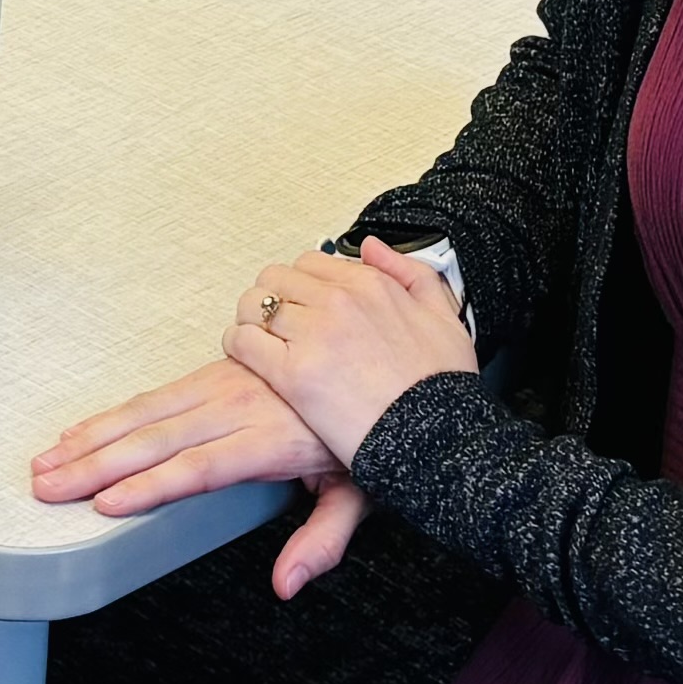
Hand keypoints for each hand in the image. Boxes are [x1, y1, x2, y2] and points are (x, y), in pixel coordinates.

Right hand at [30, 355, 371, 599]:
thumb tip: (287, 585)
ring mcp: (225, 383)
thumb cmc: (370, 431)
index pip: (200, 468)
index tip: (106, 504)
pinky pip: (156, 393)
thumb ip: (322, 540)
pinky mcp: (218, 369)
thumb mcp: (360, 493)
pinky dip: (112, 415)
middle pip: (157, 439)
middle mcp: (240, 406)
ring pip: (146, 412)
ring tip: (47, 460)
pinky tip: (82, 431)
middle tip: (48, 487)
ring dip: (92, 438)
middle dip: (96, 465)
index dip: (151, 487)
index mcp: (271, 439)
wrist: (386, 360)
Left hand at [227, 244, 481, 475]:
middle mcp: (338, 300)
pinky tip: (248, 356)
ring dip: (251, 319)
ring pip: (254, 305)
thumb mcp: (445, 317)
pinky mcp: (293, 373)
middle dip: (272, 298)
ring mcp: (314, 335)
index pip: (309, 263)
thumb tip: (369, 245)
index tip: (303, 307)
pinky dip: (238, 344)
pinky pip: (243, 341)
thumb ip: (409, 273)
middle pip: (275, 279)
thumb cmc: (443, 386)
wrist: (438, 438)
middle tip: (276, 325)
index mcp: (370, 284)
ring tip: (259, 340)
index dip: (302, 285)